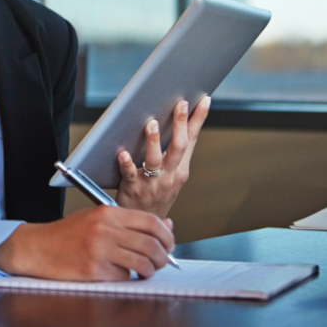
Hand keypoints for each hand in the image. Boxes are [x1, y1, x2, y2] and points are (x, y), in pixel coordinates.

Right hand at [0, 206, 174, 280]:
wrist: (38, 247)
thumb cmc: (67, 234)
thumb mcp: (97, 218)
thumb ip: (130, 222)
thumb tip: (166, 226)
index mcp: (107, 213)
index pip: (151, 222)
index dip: (167, 236)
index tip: (169, 245)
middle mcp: (104, 229)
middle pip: (152, 245)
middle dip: (163, 257)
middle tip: (161, 262)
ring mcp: (99, 250)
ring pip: (143, 263)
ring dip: (150, 270)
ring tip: (144, 270)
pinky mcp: (93, 270)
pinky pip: (124, 277)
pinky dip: (127, 278)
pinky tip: (118, 273)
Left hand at [116, 97, 210, 217]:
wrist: (146, 226)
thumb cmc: (156, 195)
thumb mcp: (172, 176)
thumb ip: (171, 153)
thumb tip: (170, 121)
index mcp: (180, 169)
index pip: (192, 140)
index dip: (198, 120)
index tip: (204, 100)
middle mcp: (170, 175)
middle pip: (178, 147)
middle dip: (180, 124)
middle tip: (180, 104)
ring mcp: (152, 182)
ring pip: (155, 160)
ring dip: (154, 142)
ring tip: (152, 124)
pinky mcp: (133, 189)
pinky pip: (130, 174)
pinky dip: (126, 163)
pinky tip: (122, 153)